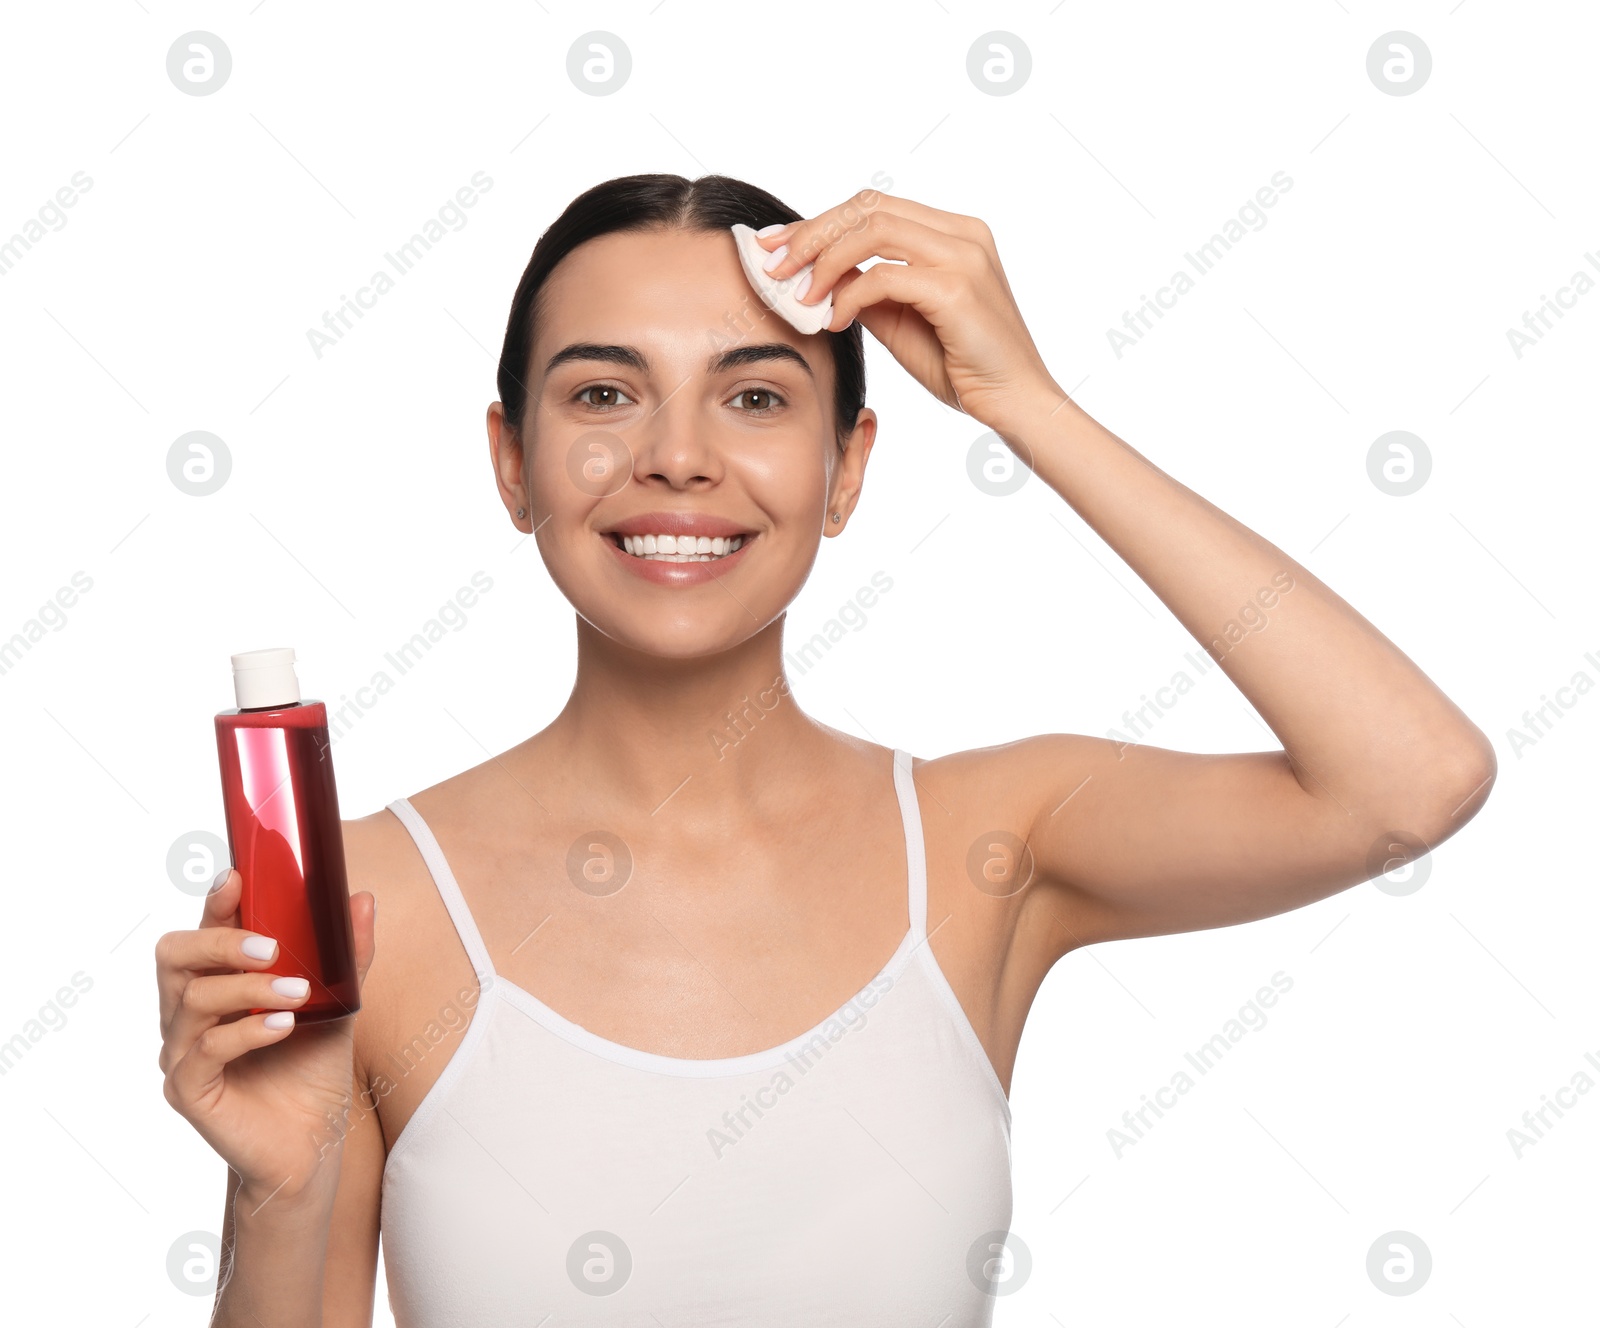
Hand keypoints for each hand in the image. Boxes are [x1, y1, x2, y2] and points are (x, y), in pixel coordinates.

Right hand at [155, 868, 377, 1209]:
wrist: (312, 1145)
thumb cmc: (312, 1070)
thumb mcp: (339, 1006)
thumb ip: (349, 957)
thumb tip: (362, 899)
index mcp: (216, 984)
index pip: (201, 932)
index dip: (214, 903)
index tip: (239, 878)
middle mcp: (187, 1015)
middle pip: (174, 956)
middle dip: (220, 940)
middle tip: (273, 945)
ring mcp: (181, 1054)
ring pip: (191, 1001)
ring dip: (248, 988)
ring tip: (298, 991)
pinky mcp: (189, 1092)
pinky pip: (203, 1052)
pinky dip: (245, 1032)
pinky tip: (282, 1025)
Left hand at [756, 190, 1065, 437]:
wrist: (1016, 403)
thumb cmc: (963, 367)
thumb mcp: (903, 320)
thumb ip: (869, 291)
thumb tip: (818, 278)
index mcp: (954, 232)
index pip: (874, 207)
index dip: (820, 222)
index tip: (776, 245)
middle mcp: (963, 233)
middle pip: (868, 207)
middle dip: (810, 233)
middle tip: (770, 264)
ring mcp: (964, 256)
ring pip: (872, 230)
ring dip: (823, 260)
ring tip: (796, 293)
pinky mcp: (957, 288)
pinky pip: (884, 277)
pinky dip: (849, 295)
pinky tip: (832, 319)